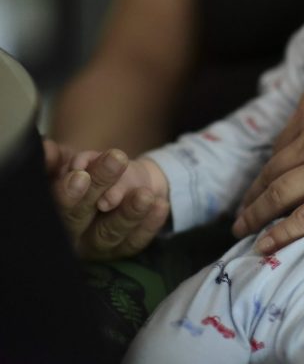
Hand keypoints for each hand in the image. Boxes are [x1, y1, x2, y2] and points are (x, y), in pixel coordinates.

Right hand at [45, 139, 169, 259]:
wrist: (115, 182)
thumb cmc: (83, 172)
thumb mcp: (67, 161)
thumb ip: (56, 157)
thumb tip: (48, 150)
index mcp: (49, 215)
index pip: (54, 207)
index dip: (67, 194)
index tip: (81, 174)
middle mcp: (70, 235)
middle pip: (81, 217)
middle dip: (99, 188)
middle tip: (116, 163)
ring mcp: (97, 246)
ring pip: (110, 233)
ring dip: (129, 213)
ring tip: (144, 194)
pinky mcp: (122, 249)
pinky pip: (136, 240)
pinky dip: (149, 223)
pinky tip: (160, 204)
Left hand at [232, 68, 303, 252]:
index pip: (282, 141)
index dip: (267, 165)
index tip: (260, 181)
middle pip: (272, 169)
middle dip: (253, 193)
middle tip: (241, 213)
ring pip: (279, 193)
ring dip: (256, 214)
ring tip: (243, 230)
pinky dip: (279, 233)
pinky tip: (265, 246)